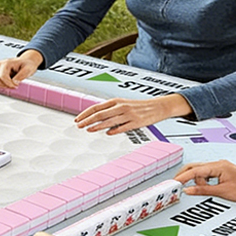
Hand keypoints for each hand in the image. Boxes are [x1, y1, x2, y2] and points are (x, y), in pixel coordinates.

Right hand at [0, 50, 42, 88]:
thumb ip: (21, 75)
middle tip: (13, 85)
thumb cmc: (25, 65)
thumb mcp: (28, 69)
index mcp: (6, 62)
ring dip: (1, 86)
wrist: (22, 63)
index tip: (16, 86)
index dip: (9, 84)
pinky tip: (4, 83)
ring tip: (9, 84)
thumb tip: (14, 82)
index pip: (2, 76)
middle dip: (5, 85)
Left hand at [74, 93, 191, 134]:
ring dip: (97, 126)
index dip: (85, 114)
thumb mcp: (122, 104)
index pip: (96, 107)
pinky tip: (107, 133)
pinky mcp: (136, 122)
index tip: (77, 119)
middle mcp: (121, 107)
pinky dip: (114, 130)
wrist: (158, 106)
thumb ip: (109, 110)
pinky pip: (123, 127)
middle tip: (79, 126)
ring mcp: (128, 115)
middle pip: (100, 114)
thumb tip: (95, 117)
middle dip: (87, 120)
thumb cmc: (138, 106)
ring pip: (109, 121)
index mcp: (116, 101)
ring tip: (89, 130)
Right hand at [175, 160, 235, 206]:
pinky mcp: (224, 173)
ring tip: (200, 191)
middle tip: (176, 184)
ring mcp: (221, 168)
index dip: (182, 177)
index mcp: (217, 166)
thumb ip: (203, 190)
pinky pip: (209, 175)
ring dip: (198, 181)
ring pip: (202, 172)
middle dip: (185, 176)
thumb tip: (188, 190)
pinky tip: (206, 189)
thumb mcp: (222, 192)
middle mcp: (218, 164)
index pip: (194, 170)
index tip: (173, 182)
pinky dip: (204, 182)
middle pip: (195, 167)